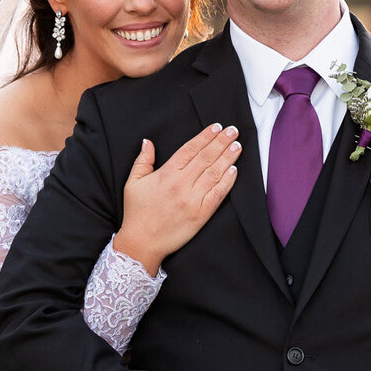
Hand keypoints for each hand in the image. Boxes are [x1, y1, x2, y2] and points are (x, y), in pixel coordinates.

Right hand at [113, 124, 239, 273]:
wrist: (142, 243)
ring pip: (214, 173)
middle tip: (233, 130)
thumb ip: (143, 160)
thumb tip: (148, 141)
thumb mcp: (133, 183)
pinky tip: (234, 170)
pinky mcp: (201, 214)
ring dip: (228, 157)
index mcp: (166, 174)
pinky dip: (227, 181)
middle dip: (221, 141)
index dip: (205, 136)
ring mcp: (192, 199)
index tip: (216, 127)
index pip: (190, 149)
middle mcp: (181, 184)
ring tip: (237, 145)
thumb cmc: (137, 213)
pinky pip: (218, 194)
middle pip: (206, 157)